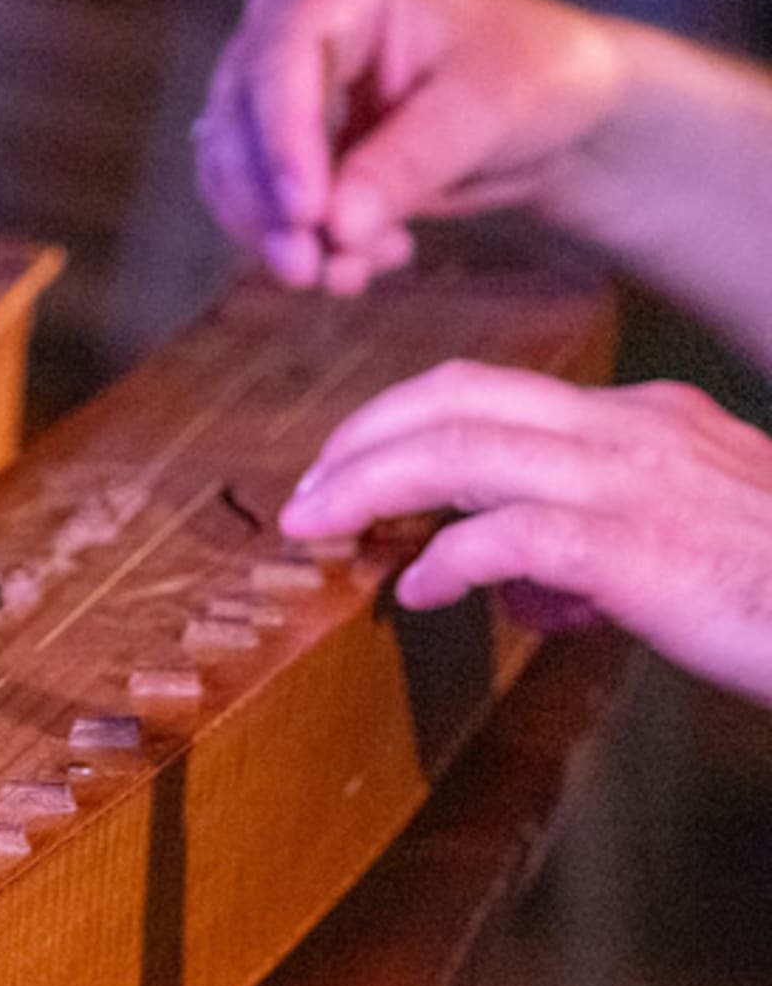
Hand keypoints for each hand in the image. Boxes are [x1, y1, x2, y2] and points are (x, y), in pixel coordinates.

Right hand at [196, 0, 626, 293]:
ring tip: (353, 272)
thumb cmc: (539, 75)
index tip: (307, 215)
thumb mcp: (490, 108)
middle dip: (269, 204)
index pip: (281, 56)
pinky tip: (358, 264)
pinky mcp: (281, 143)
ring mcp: (278, 84)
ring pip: (232, 169)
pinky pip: (253, 201)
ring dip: (278, 234)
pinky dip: (294, 243)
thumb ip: (411, 163)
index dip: (283, 138)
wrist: (558, 109)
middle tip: (311, 270)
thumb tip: (334, 227)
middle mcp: (289, 21)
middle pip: (239, 117)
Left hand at [280, 360, 771, 704]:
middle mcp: (633, 431)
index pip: (492, 392)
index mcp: (645, 420)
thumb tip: (505, 588)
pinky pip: (507, 534)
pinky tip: (418, 593)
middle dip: (361, 441)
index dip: (400, 423)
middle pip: (456, 401)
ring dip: (370, 485)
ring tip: (317, 526)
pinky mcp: (638, 547)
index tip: (344, 469)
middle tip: (304, 496)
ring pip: (460, 450)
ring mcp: (635, 482)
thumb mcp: (682, 548)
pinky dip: (445, 559)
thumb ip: (592, 551)